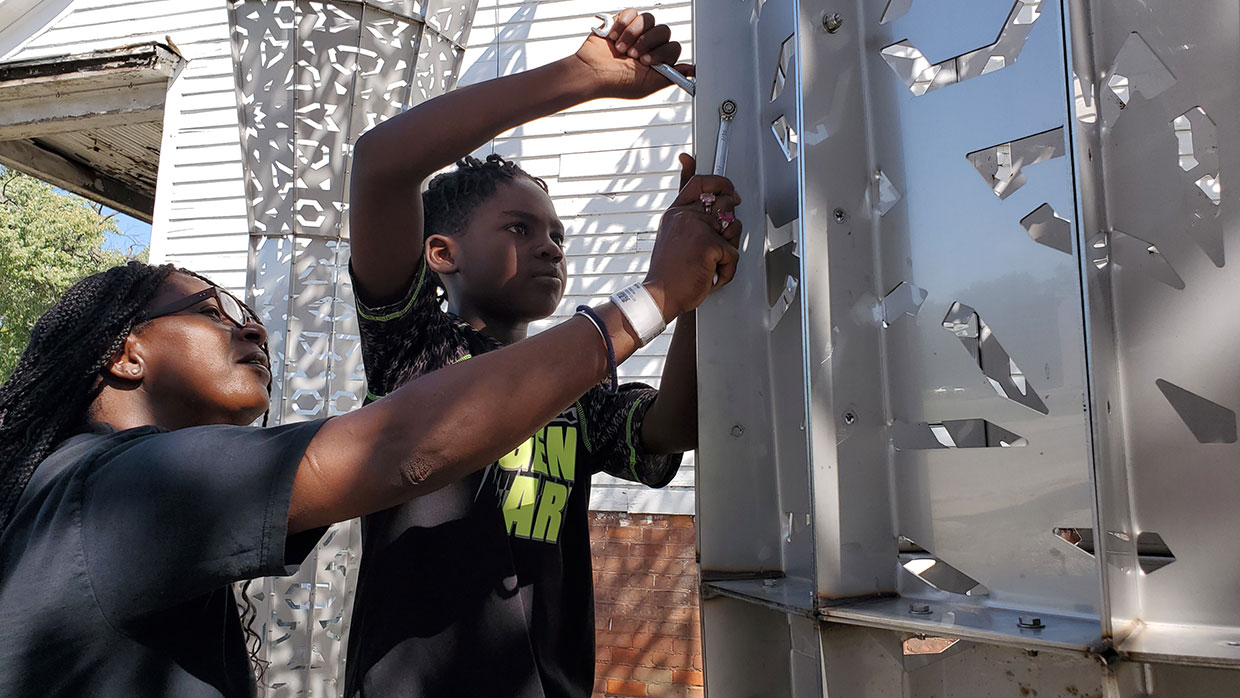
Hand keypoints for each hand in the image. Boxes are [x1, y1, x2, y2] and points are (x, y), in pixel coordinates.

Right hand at [572, 9, 691, 99]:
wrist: (592, 73)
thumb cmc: (616, 83)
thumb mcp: (647, 85)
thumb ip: (671, 76)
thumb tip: (692, 71)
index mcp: (658, 61)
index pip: (673, 48)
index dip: (662, 52)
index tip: (646, 61)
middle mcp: (649, 45)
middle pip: (664, 31)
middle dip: (647, 43)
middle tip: (632, 55)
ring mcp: (636, 33)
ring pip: (649, 20)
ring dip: (634, 35)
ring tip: (621, 48)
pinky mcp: (623, 23)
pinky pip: (632, 13)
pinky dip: (622, 25)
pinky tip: (613, 38)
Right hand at [643, 155, 742, 320]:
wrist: (659, 297)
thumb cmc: (669, 272)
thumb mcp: (672, 231)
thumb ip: (685, 201)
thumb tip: (686, 157)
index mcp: (676, 212)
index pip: (700, 182)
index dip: (720, 183)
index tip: (729, 193)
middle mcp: (684, 216)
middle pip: (726, 204)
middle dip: (728, 226)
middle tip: (713, 246)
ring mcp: (696, 228)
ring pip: (734, 228)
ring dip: (728, 249)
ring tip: (708, 262)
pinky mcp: (708, 244)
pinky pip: (733, 253)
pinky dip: (726, 270)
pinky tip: (709, 275)